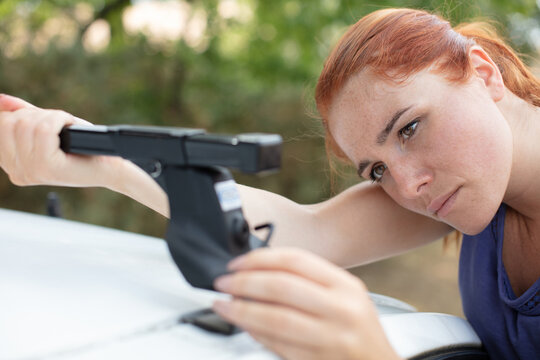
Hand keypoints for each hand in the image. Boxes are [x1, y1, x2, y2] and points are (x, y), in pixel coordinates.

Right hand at [0, 94, 168, 215]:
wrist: (111, 167)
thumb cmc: (83, 148)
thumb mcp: (49, 129)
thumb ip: (23, 116)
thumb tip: (1, 100)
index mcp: (13, 165)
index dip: (17, 115)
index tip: (39, 118)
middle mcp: (17, 172)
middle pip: (8, 124)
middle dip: (35, 115)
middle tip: (58, 123)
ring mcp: (31, 172)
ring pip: (26, 125)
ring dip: (50, 117)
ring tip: (65, 126)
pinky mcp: (47, 168)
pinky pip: (44, 130)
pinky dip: (59, 120)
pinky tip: (69, 126)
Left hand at [212, 247, 400, 359]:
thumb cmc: (357, 330)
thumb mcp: (345, 296)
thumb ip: (309, 282)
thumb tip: (258, 271)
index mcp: (345, 285)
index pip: (295, 261)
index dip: (259, 259)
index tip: (237, 263)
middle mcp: (341, 309)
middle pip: (281, 287)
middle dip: (244, 283)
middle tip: (224, 283)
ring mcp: (331, 338)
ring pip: (275, 319)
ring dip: (242, 311)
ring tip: (224, 305)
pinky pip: (278, 345)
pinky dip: (256, 334)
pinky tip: (244, 326)